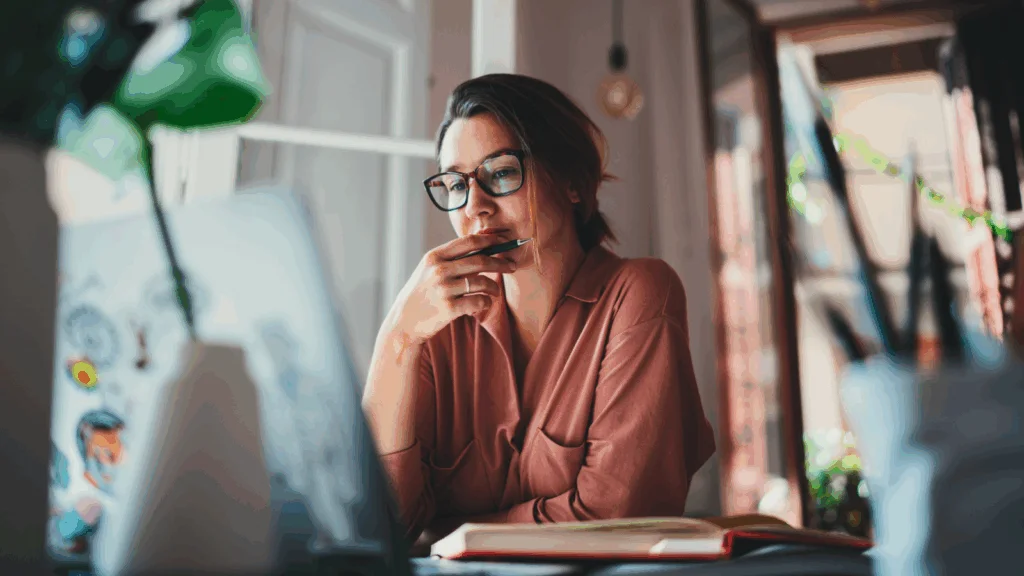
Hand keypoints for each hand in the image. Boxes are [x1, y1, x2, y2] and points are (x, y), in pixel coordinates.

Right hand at [385, 234, 516, 343]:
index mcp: (435, 256)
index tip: (504, 241)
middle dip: (501, 263)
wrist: (404, 321)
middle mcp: (439, 270)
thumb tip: (483, 243)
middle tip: (512, 266)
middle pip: (480, 260)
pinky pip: (479, 301)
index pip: (469, 242)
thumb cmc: (422, 293)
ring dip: (494, 287)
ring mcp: (444, 289)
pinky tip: (483, 304)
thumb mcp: (430, 269)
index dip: (490, 240)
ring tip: (494, 291)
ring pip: (483, 282)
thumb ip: (452, 257)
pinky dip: (486, 302)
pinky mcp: (449, 308)